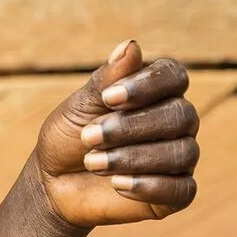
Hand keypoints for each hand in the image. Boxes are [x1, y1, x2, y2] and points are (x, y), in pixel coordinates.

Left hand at [33, 40, 199, 227]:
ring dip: (133, 157)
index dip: (147, 85)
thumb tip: (131, 45)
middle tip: (89, 137)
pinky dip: (149, 186)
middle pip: (180, 115)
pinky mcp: (177, 191)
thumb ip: (107, 79)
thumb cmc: (69, 136)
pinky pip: (182, 189)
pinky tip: (117, 184)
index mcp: (156, 91)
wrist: (54, 182)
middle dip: (131, 127)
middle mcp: (175, 121)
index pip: (174, 75)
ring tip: (92, 162)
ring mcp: (179, 156)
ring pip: (182, 152)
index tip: (108, 98)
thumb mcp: (81, 106)